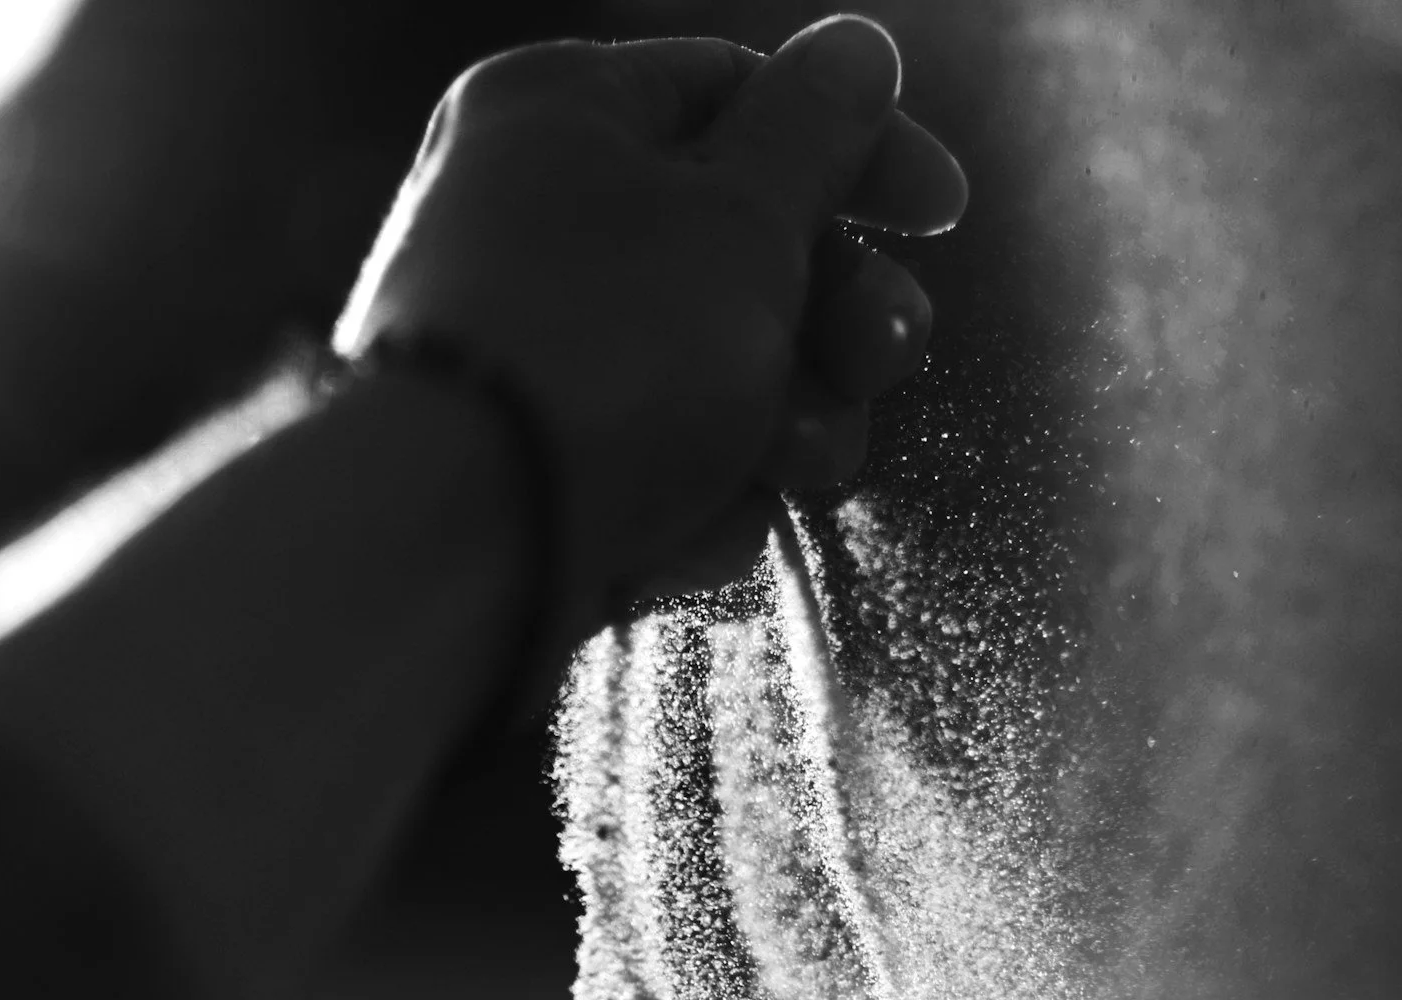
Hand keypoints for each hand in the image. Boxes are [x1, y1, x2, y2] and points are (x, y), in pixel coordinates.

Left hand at [332, 15, 966, 618]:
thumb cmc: (608, 348)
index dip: (860, 148)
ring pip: (718, 369)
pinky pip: (662, 464)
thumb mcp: (745, 217)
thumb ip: (818, 132)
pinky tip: (690, 527)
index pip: (742, 91)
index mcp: (559, 111)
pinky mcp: (538, 470)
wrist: (456, 547)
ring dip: (789, 421)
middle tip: (883, 361)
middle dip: (837, 316)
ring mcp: (531, 354)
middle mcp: (528, 218)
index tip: (944, 217)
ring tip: (794, 461)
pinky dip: (699, 495)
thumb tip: (858, 49)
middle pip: (742, 244)